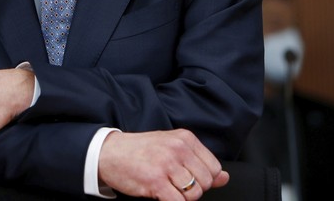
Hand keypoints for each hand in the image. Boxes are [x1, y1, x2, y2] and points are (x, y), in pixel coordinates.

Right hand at [98, 130, 228, 199]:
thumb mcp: (172, 148)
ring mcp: (167, 164)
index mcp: (185, 138)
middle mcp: (178, 148)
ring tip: (167, 189)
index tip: (189, 179)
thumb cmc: (140, 151)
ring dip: (181, 198)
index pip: (214, 167)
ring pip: (194, 194)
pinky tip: (161, 195)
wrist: (109, 152)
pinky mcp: (156, 181)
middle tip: (175, 185)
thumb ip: (199, 162)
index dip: (204, 179)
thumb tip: (224, 177)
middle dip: (193, 190)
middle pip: (205, 182)